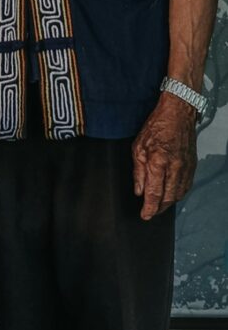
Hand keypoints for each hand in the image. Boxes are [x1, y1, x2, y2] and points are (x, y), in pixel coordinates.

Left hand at [132, 92, 197, 220]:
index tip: (144, 215)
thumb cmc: (156, 127)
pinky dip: (178, 194)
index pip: (154, 193)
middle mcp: (174, 167)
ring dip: (168, 203)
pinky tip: (171, 195)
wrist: (178, 114)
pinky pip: (186, 186)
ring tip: (158, 206)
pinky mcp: (192, 166)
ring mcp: (185, 167)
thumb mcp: (138, 146)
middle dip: (158, 209)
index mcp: (158, 161)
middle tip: (150, 213)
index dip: (149, 208)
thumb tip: (138, 191)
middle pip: (168, 198)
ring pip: (178, 194)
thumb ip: (138, 171)